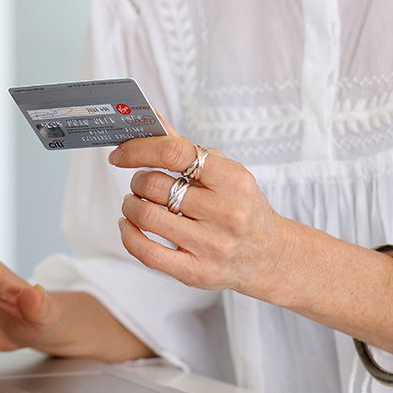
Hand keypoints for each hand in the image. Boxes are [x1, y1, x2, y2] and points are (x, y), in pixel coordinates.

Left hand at [112, 134, 297, 296]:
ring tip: (135, 203)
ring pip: (146, 217)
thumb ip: (188, 150)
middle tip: (139, 183)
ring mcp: (211, 245)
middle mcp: (225, 213)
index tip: (121, 153)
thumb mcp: (227, 173)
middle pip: (156, 186)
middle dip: (137, 181)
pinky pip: (147, 252)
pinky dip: (128, 235)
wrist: (271, 256)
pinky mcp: (196, 272)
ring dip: (130, 206)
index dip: (139, 149)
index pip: (175, 153)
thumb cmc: (243, 208)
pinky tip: (129, 226)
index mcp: (233, 180)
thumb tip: (153, 120)